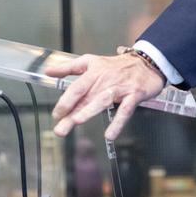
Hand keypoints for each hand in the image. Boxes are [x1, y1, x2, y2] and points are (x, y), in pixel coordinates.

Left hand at [44, 52, 165, 139]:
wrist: (147, 62)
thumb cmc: (117, 66)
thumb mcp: (91, 62)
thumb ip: (69, 67)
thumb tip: (48, 71)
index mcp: (94, 71)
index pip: (77, 86)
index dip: (65, 100)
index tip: (56, 114)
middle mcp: (105, 78)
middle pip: (86, 96)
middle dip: (72, 112)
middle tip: (60, 128)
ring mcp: (120, 87)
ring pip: (103, 100)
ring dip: (90, 110)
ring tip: (78, 121)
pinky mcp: (134, 95)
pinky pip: (125, 110)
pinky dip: (118, 122)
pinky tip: (110, 134)